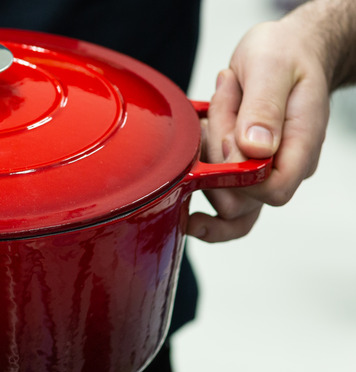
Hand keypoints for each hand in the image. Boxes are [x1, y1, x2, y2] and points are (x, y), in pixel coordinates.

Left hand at [188, 17, 329, 242]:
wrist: (286, 50)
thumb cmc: (284, 55)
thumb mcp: (270, 68)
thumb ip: (263, 108)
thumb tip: (255, 148)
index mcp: (301, 144)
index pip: (272, 190)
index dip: (238, 174)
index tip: (226, 137)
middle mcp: (284, 166)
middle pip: (240, 199)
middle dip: (215, 158)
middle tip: (219, 110)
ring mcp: (263, 172)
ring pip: (224, 198)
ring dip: (206, 157)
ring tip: (215, 113)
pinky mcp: (242, 170)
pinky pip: (219, 195)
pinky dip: (198, 175)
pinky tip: (193, 156)